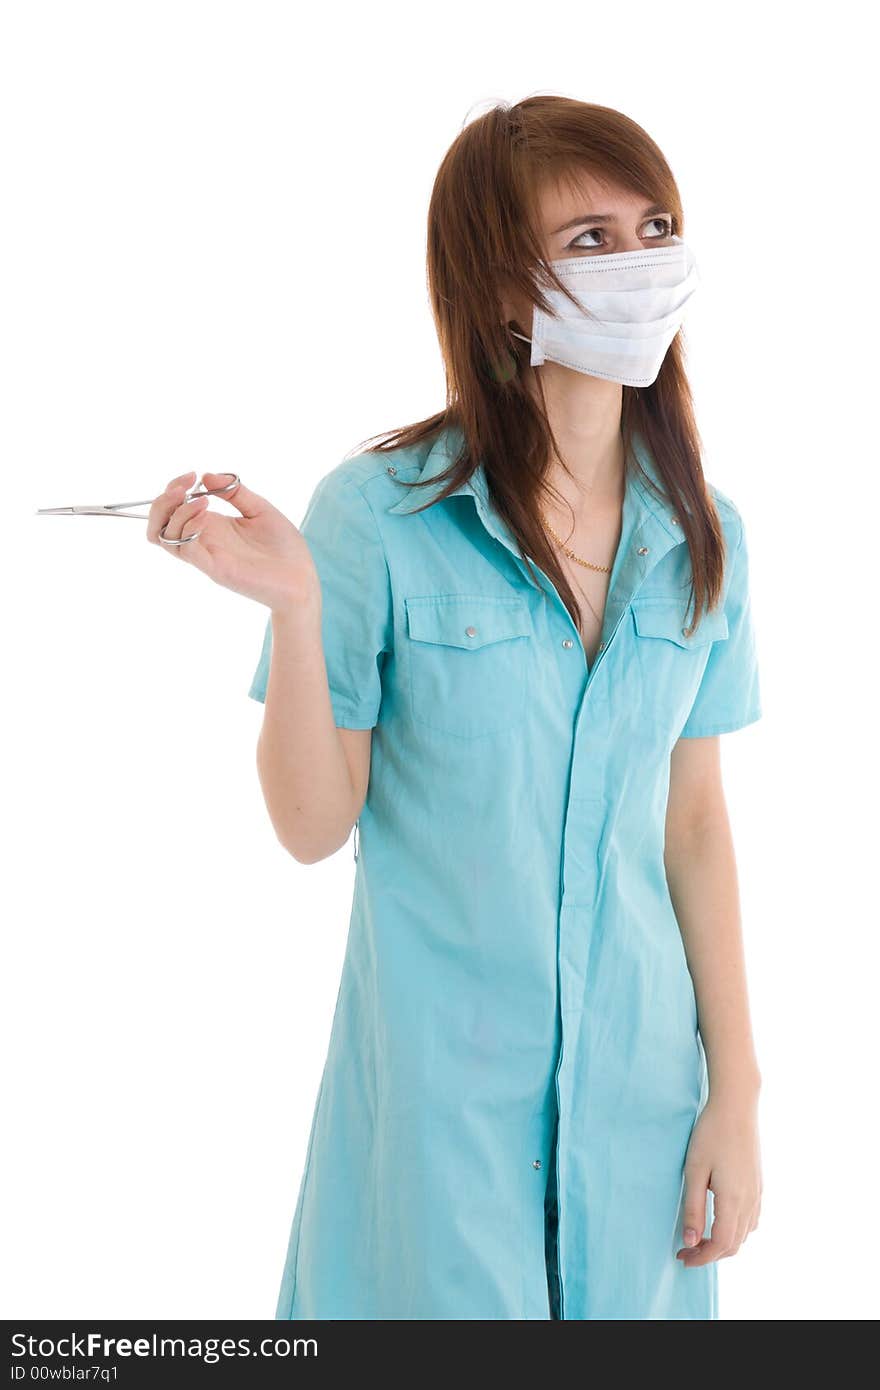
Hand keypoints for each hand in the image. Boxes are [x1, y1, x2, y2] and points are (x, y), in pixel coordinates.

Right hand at [147, 470, 319, 614]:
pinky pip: (187, 551)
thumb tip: (207, 475)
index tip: (192, 475)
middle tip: (185, 486)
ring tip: (203, 501)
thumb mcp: (260, 508)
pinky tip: (207, 517)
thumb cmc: (284, 547)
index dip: (172, 489)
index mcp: (211, 526)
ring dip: (177, 513)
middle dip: (163, 501)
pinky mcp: (216, 569)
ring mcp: (206, 556)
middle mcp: (203, 541)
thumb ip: (235, 492)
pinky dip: (188, 530)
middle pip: (158, 525)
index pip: (171, 509)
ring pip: (165, 537)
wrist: (302, 578)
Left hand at [676, 1093, 761, 1266]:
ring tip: (700, 1239)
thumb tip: (691, 1241)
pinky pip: (752, 1220)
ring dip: (724, 1244)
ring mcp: (757, 1193)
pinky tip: (721, 1222)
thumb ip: (694, 1208)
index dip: (702, 1258)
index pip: (721, 1244)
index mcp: (734, 1200)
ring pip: (745, 1234)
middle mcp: (750, 1201)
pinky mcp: (758, 1184)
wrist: (736, 1106)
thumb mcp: (695, 1170)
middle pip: (734, 1244)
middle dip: (710, 1254)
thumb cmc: (711, 1134)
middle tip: (686, 1252)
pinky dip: (736, 1231)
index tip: (682, 1258)